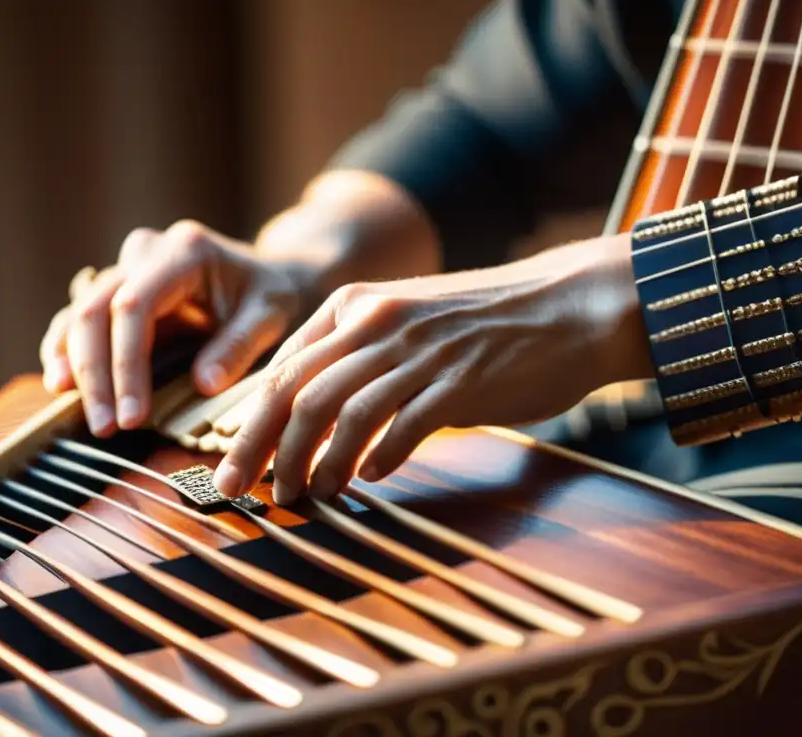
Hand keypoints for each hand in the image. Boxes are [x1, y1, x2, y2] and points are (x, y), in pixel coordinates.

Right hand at [40, 220, 311, 435]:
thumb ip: (240, 344)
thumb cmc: (273, 294)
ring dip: (74, 365)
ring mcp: (126, 267)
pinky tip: (61, 385)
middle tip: (106, 427)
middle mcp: (147, 252)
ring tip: (78, 413)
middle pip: (97, 310)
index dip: (126, 363)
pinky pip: (79, 318)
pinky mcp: (117, 290)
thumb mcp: (272, 314)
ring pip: (80, 313)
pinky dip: (67, 351)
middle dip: (97, 374)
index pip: (134, 306)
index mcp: (185, 251)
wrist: (272, 274)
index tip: (133, 416)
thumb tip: (203, 385)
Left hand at [212, 234, 652, 502]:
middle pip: (297, 393)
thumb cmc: (486, 321)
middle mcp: (379, 323)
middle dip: (260, 449)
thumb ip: (360, 356)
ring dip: (315, 464)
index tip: (233, 463)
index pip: (284, 368)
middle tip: (241, 492)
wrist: (569, 306)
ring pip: (341, 414)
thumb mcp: (410, 321)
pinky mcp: (460, 381)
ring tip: (306, 496)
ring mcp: (420, 351)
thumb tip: (311, 414)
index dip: (250, 421)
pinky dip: (379, 458)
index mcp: (358, 306)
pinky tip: (374, 478)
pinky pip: (402, 426)